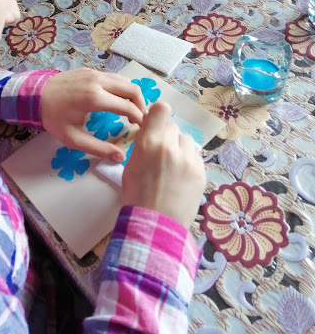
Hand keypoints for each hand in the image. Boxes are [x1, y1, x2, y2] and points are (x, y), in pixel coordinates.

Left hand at [41, 68, 145, 161]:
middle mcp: (98, 82)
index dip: (139, 118)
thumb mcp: (73, 138)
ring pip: (124, 80)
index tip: (142, 127)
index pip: (128, 106)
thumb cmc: (53, 117)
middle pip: (132, 89)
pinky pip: (113, 77)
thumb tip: (120, 157)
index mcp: (95, 98)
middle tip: (140, 118)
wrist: (33, 95)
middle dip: (141, 104)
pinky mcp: (90, 70)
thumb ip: (98, 148)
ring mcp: (94, 73)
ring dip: (132, 94)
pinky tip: (117, 99)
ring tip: (131, 109)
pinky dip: (121, 87)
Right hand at [122, 101, 205, 229]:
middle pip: (173, 126)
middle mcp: (170, 146)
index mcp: (149, 142)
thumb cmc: (136, 195)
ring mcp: (188, 159)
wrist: (155, 224)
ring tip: (173, 167)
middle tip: (161, 153)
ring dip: (179, 148)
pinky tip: (181, 177)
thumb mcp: (131, 164)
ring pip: (186, 140)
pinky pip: (195, 156)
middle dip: (167, 136)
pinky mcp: (201, 172)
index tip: (156, 123)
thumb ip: (143, 143)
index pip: (162, 109)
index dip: (159, 114)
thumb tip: (152, 130)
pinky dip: (188, 162)